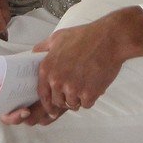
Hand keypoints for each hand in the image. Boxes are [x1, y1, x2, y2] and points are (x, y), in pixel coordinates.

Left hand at [4, 7, 142, 125]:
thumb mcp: (57, 38)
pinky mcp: (88, 94)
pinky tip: (94, 84)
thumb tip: (33, 55)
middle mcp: (57, 81)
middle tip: (76, 88)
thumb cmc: (84, 36)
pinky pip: (86, 104)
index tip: (52, 106)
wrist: (109, 39)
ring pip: (72, 104)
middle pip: (58, 101)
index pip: (42, 94)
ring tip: (86, 84)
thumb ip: (42, 48)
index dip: (48, 101)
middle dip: (66, 98)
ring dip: (78, 98)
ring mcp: (73, 89)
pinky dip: (90, 98)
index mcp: (47, 69)